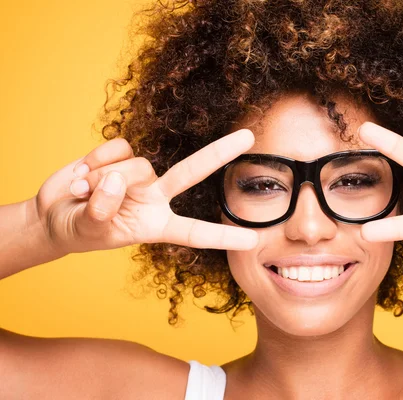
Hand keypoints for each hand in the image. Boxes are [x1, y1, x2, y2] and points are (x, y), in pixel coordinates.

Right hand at [33, 129, 257, 254]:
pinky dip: (95, 161)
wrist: (53, 214)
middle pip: (190, 172)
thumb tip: (115, 179)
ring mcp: (138, 174)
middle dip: (219, 153)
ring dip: (103, 179)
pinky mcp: (120, 155)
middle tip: (249, 136)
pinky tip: (83, 175)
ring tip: (83, 194)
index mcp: (157, 225)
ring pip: (137, 165)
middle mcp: (155, 197)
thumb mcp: (88, 231)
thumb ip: (101, 211)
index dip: (222, 237)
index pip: (194, 232)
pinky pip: (116, 147)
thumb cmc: (77, 230)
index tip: (252, 241)